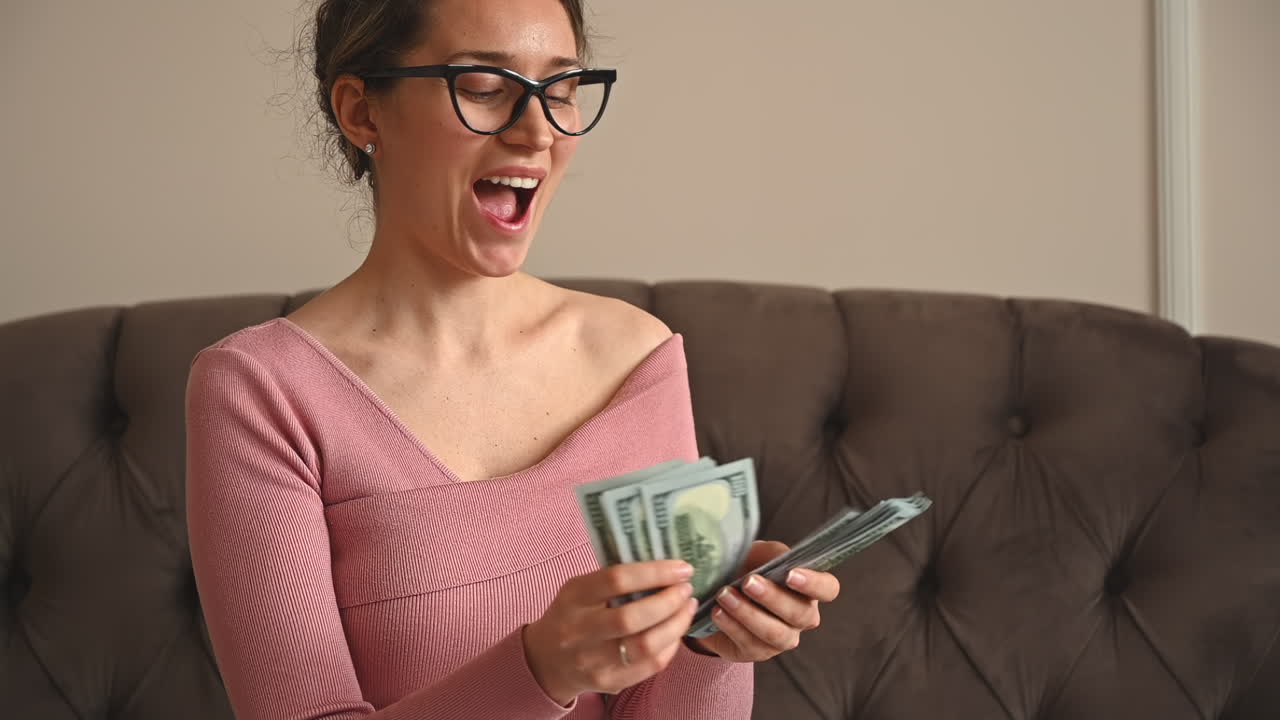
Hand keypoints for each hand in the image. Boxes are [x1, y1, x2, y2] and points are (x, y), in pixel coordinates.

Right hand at [524, 560, 697, 704]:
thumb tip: (664, 566)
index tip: (681, 568)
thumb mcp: (579, 589)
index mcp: (574, 597)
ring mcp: (594, 661)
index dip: (655, 572)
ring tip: (687, 608)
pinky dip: (671, 646)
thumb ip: (614, 579)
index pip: (617, 580)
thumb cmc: (572, 615)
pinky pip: (650, 666)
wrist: (547, 660)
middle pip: (633, 617)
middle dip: (669, 601)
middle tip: (686, 589)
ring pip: (646, 646)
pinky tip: (676, 631)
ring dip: (676, 624)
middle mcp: (580, 631)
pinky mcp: (609, 682)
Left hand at [690, 540, 840, 662]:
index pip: (828, 588)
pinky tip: (717, 612)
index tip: (790, 574)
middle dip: (773, 597)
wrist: (717, 592)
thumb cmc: (748, 568)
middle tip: (748, 581)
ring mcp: (783, 638)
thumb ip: (773, 553)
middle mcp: (802, 617)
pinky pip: (751, 644)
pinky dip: (732, 626)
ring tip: (725, 595)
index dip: (814, 584)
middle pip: (801, 613)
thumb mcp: (760, 554)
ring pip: (776, 633)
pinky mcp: (759, 652)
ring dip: (749, 614)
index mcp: (809, 589)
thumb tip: (780, 557)